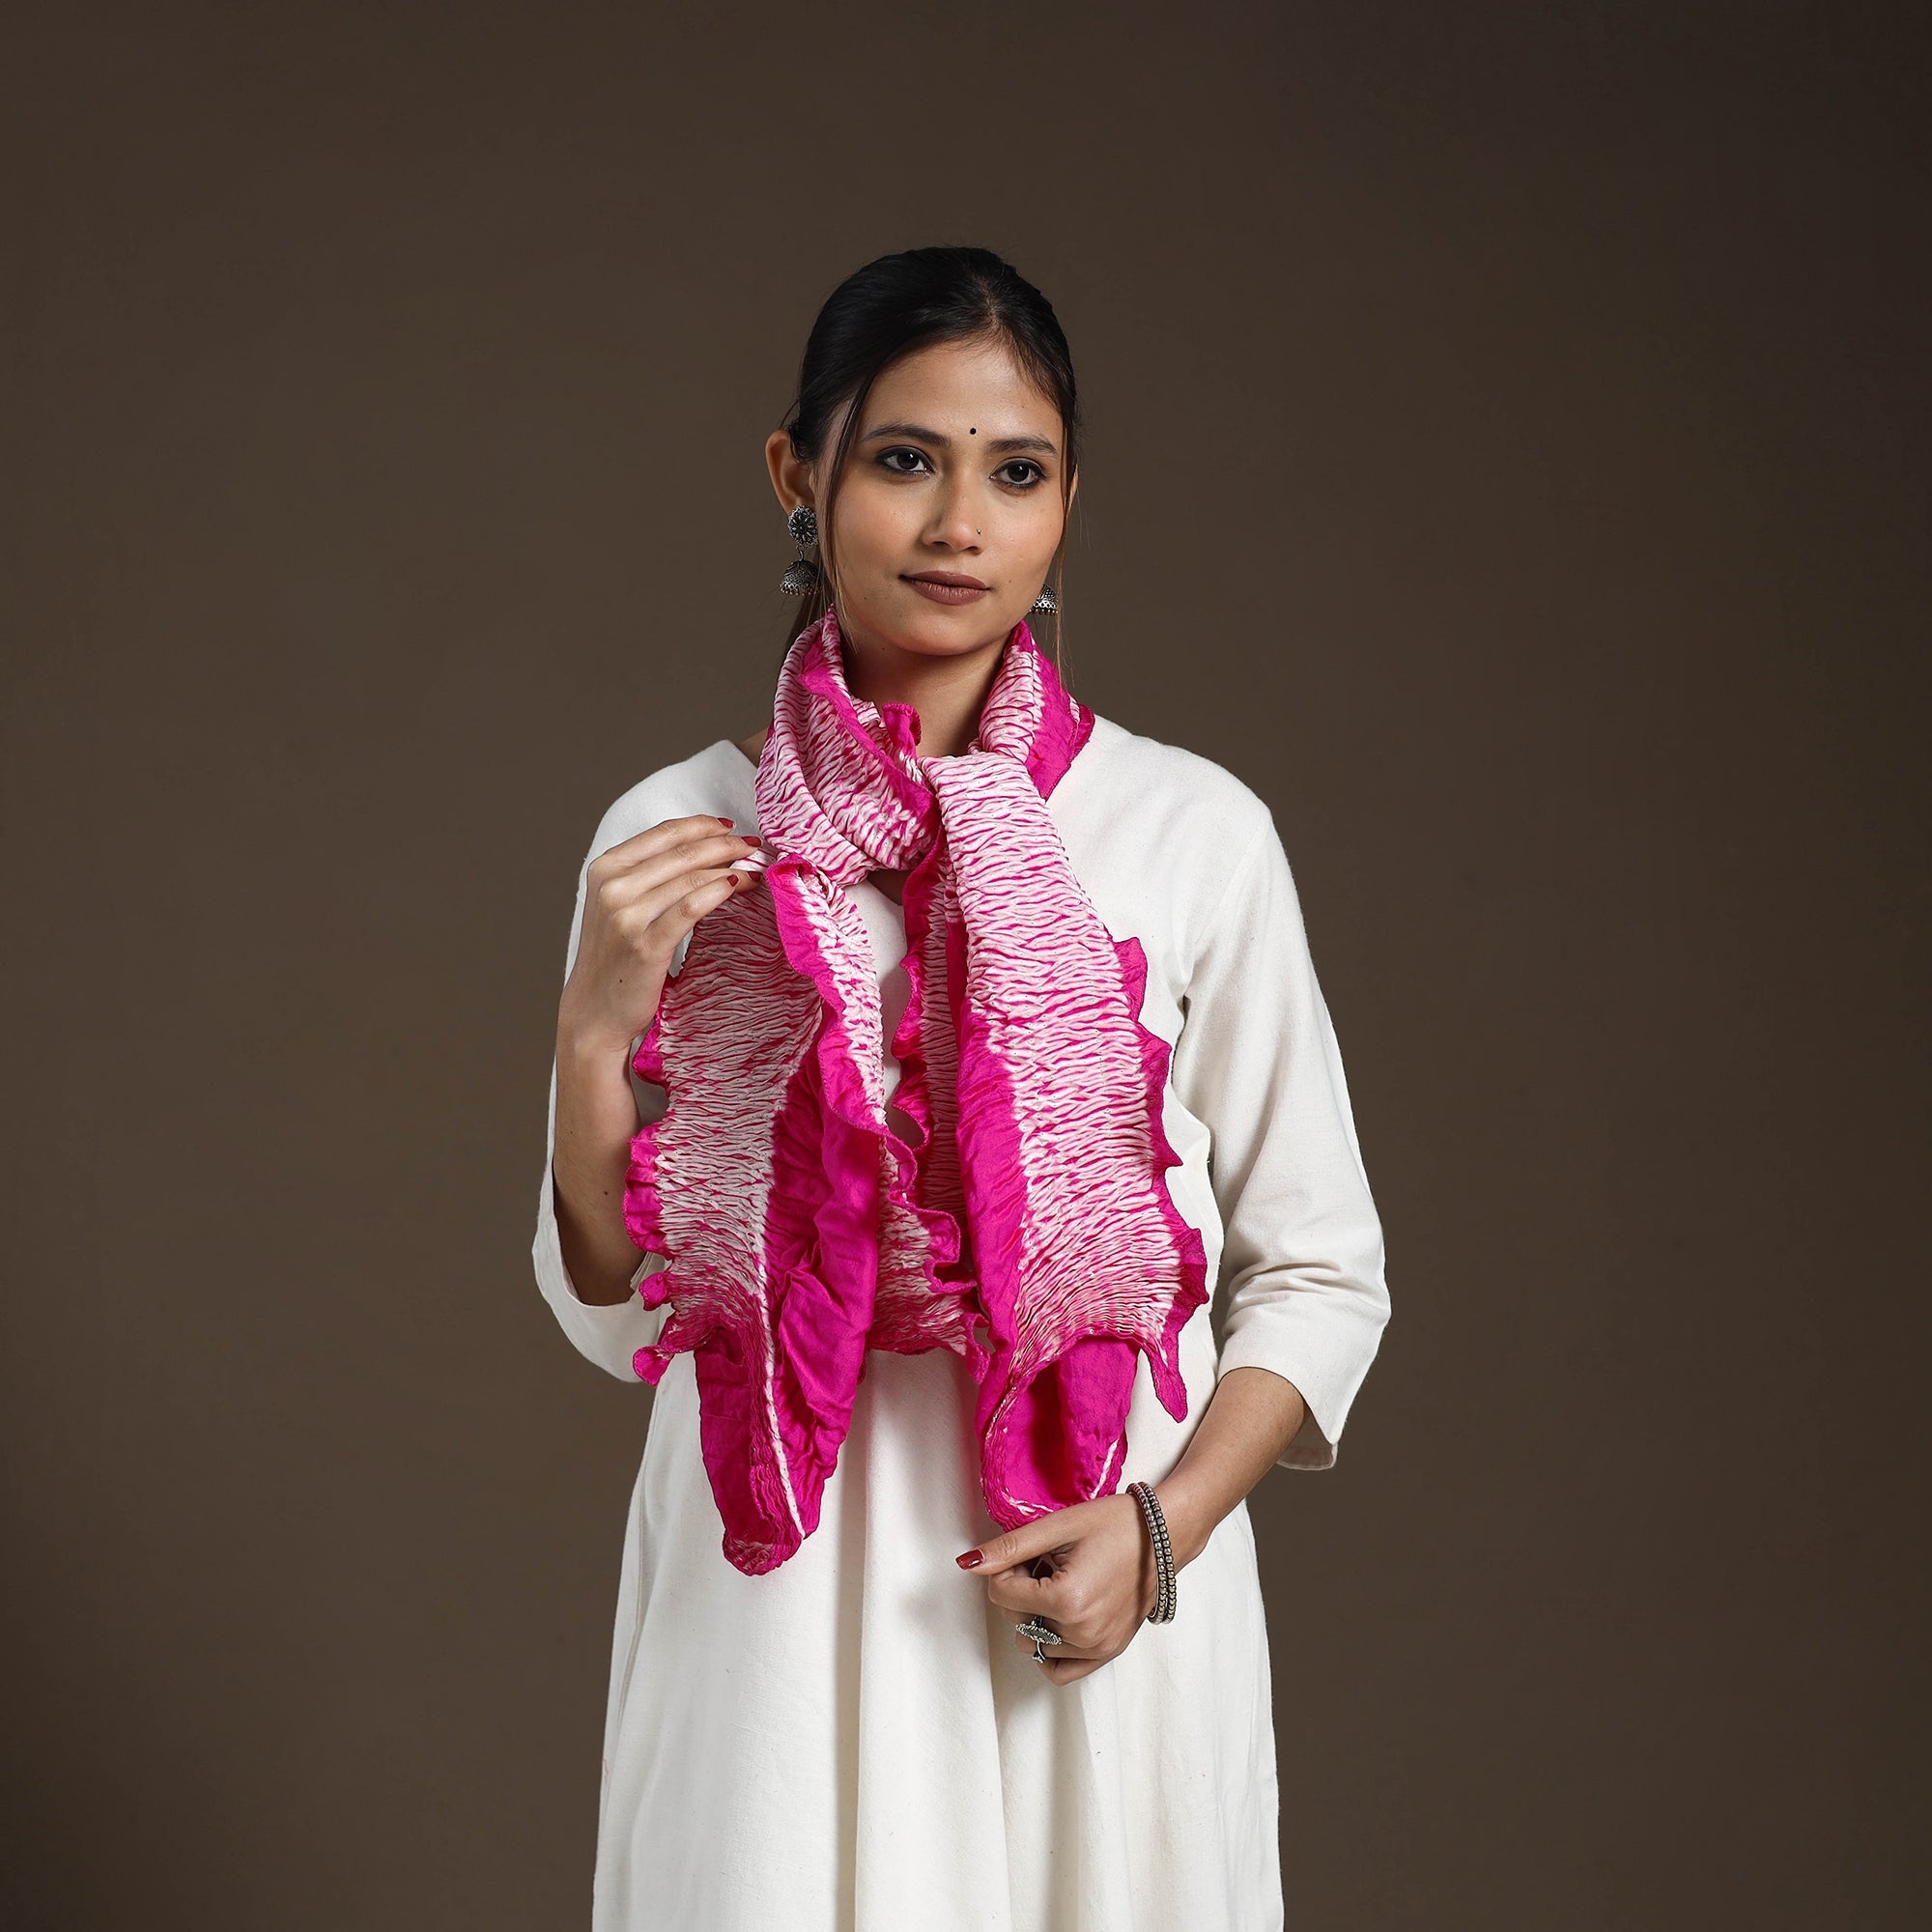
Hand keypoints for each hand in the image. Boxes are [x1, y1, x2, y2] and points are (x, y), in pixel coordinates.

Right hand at [558, 814, 764, 1049]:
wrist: (595, 1009)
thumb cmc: (616, 955)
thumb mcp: (618, 903)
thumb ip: (649, 874)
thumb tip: (706, 848)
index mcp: (605, 869)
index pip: (663, 834)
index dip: (702, 826)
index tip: (730, 827)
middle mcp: (613, 888)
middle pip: (682, 853)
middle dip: (724, 845)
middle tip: (752, 847)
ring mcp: (627, 917)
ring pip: (690, 878)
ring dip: (729, 869)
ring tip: (754, 871)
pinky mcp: (646, 945)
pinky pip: (690, 909)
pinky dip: (717, 893)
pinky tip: (736, 886)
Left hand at [956, 1494, 1157, 1686]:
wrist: (1164, 1536)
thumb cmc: (1116, 1524)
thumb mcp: (1058, 1527)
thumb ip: (1009, 1548)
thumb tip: (967, 1563)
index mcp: (1067, 1600)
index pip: (1001, 1595)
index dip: (1008, 1568)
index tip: (1032, 1553)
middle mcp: (1082, 1632)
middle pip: (1015, 1619)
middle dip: (1020, 1590)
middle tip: (1047, 1563)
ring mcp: (1097, 1647)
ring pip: (1033, 1643)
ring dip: (1035, 1616)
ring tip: (1059, 1584)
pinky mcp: (1107, 1652)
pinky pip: (1059, 1669)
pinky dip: (1049, 1647)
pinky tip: (1059, 1617)